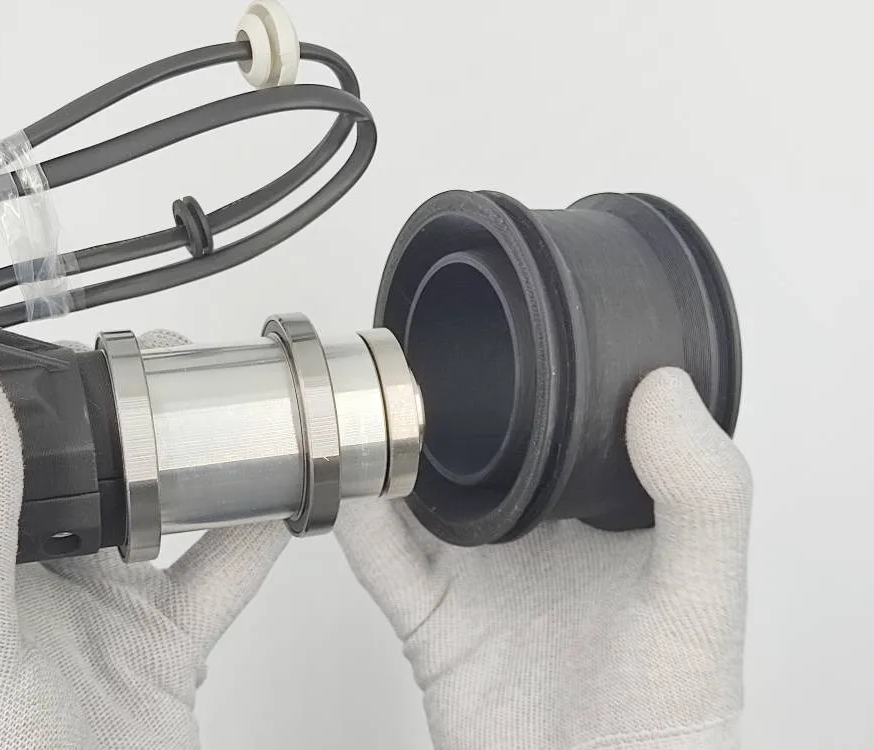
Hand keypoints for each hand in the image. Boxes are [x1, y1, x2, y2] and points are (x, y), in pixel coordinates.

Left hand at [0, 331, 288, 749]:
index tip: (11, 338)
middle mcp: (5, 582)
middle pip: (54, 467)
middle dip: (99, 408)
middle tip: (136, 358)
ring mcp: (84, 612)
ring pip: (137, 507)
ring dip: (178, 457)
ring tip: (205, 400)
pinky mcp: (154, 644)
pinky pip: (211, 572)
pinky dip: (249, 536)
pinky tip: (274, 496)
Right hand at [336, 368, 751, 749]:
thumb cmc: (668, 714)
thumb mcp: (705, 593)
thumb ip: (702, 493)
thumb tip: (666, 389)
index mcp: (598, 512)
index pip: (561, 421)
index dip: (535, 374)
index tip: (512, 327)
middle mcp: (534, 533)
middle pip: (472, 447)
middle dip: (439, 402)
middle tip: (415, 358)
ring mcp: (477, 571)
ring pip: (412, 491)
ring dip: (384, 450)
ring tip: (369, 408)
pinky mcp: (431, 616)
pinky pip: (381, 557)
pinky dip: (354, 520)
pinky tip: (346, 487)